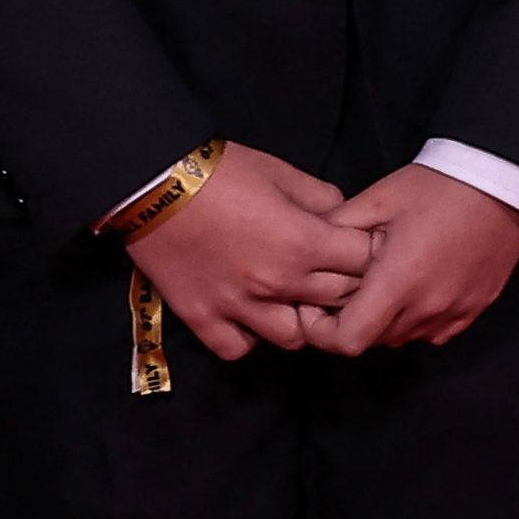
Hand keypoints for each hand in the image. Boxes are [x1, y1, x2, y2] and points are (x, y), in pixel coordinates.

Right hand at [126, 144, 369, 356]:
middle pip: (338, 302)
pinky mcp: (203, 318)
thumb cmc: (219, 171)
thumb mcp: (281, 171)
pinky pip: (239, 348)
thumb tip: (342, 217)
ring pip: (294, 337)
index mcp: (302, 242)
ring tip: (290, 298)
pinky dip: (248, 337)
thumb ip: (322, 198)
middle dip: (344, 286)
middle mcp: (277, 283)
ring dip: (299, 319)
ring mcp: (239, 306)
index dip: (366, 252)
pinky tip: (249, 315)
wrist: (152, 182)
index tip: (357, 246)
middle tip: (330, 271)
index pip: (363, 263)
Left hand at [308, 162, 518, 352]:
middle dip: (351, 320)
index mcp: (398, 282)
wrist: (502, 181)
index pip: (347, 341)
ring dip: (385, 320)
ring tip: (384, 281)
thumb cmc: (439, 187)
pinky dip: (416, 318)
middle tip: (348, 284)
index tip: (317, 306)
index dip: (321, 331)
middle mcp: (427, 307)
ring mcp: (454, 312)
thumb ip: (336, 228)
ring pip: (401, 336)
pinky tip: (417, 285)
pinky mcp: (474, 310)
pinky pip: (432, 331)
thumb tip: (308, 249)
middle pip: (372, 339)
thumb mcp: (377, 198)